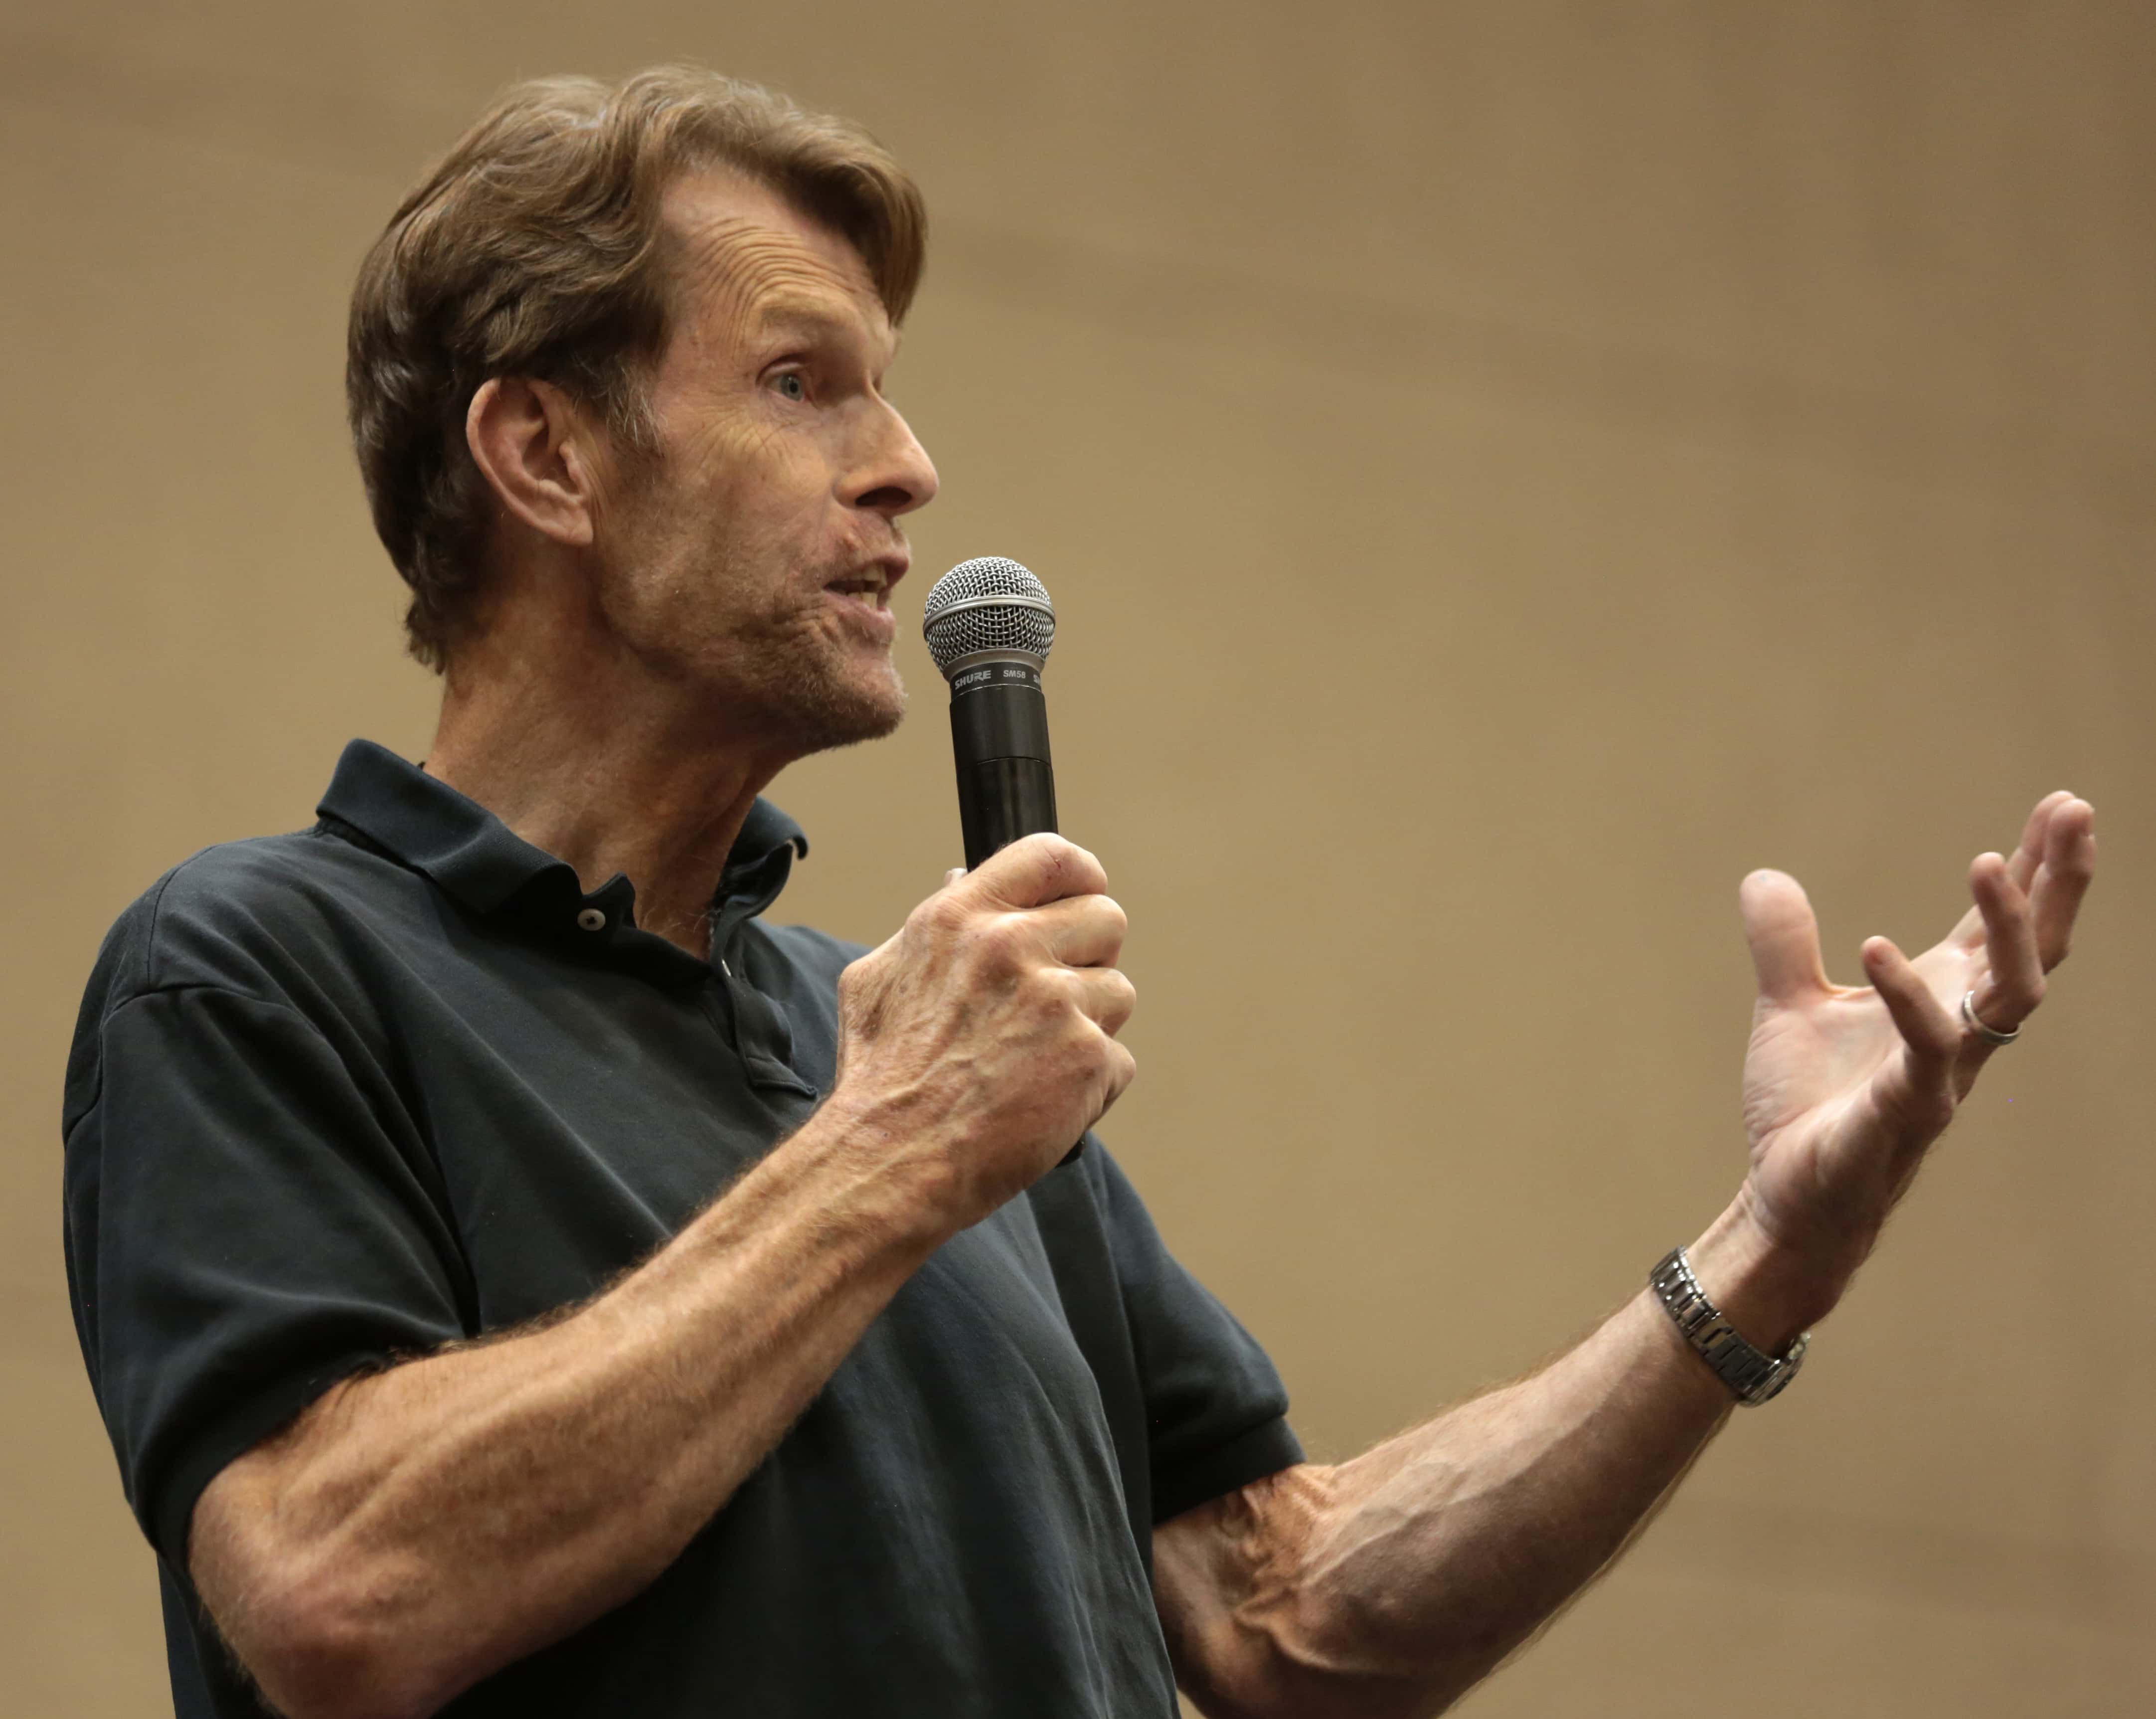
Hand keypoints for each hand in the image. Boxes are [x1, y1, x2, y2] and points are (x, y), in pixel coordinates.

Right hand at [831, 834, 1136, 1223]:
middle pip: (1106, 918)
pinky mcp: (1088, 1058)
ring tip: (1034, 1063)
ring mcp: (1056, 1002)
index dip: (1079, 876)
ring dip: (1090, 1027)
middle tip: (1054, 1001)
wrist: (889, 1161)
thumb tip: (964, 879)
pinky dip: (1091, 1086)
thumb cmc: (880, 1079)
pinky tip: (1043, 1102)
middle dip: (1090, 957)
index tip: (1081, 899)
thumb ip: (929, 926)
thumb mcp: (877, 980)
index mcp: (960, 919)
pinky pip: (1119, 1058)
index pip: (1050, 855)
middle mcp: (1011, 948)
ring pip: (1118, 992)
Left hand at [1733, 792, 2095, 1298]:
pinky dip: (1904, 995)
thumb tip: (1764, 876)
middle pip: (2034, 946)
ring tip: (1988, 859)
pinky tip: (1877, 948)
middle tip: (2075, 809)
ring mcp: (1943, 1071)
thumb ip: (1784, 944)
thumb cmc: (1808, 1107)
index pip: (2001, 925)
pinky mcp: (1908, 1109)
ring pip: (2010, 993)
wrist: (1786, 1195)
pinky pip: (1925, 1046)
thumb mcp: (1789, 1006)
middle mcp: (1959, 1031)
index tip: (2062, 805)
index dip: (2035, 867)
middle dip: (2058, 880)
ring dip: (2008, 925)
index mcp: (1940, 1000)